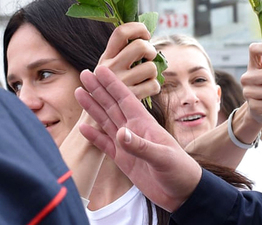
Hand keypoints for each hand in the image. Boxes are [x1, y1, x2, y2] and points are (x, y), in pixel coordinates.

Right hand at [75, 66, 201, 212]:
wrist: (182, 192)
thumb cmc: (179, 170)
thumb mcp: (162, 157)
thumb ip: (141, 146)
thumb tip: (120, 133)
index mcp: (145, 124)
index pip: (126, 99)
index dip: (114, 84)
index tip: (101, 69)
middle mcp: (134, 130)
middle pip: (112, 105)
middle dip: (98, 89)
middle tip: (84, 73)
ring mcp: (128, 144)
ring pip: (106, 121)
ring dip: (93, 108)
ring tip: (79, 93)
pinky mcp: (123, 159)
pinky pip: (105, 145)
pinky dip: (94, 136)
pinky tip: (83, 128)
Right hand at [98, 22, 159, 99]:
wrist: (98, 117)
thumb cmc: (109, 88)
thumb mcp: (109, 67)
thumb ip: (123, 51)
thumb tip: (146, 33)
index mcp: (106, 56)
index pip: (121, 31)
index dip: (138, 28)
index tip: (145, 35)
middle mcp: (110, 68)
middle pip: (141, 46)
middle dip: (151, 50)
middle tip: (148, 58)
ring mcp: (119, 83)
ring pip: (151, 67)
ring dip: (153, 72)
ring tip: (145, 77)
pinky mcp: (128, 98)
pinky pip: (153, 85)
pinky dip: (154, 87)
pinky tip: (145, 89)